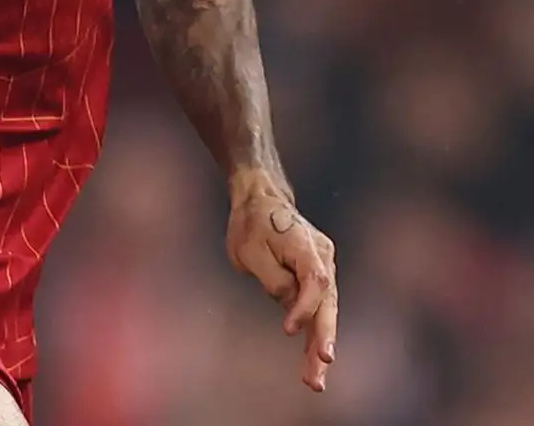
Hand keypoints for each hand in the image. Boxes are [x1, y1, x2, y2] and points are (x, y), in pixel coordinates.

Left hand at [225, 175, 337, 391]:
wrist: (262, 199)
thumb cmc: (251, 222)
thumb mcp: (249, 249)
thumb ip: (272, 278)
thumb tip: (289, 305)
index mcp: (306, 246)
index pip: (314, 281)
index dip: (304, 307)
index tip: (287, 329)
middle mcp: (323, 258)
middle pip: (327, 303)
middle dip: (323, 339)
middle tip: (320, 369)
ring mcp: (323, 268)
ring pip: (325, 311)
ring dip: (320, 345)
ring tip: (315, 380)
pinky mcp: (316, 278)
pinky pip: (318, 308)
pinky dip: (314, 333)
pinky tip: (313, 362)